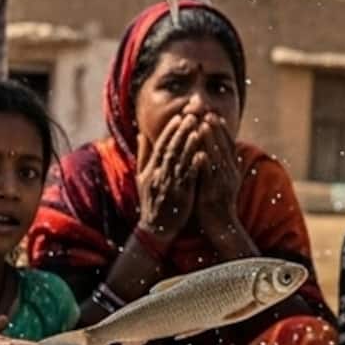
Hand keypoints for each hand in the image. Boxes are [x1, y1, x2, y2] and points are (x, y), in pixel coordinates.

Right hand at [136, 113, 198, 241]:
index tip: (179, 116)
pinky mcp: (181, 195)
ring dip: (188, 144)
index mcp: (151, 169)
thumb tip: (142, 134)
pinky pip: (188, 178)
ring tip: (197, 129)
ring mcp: (170, 185)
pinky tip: (202, 154)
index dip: (170, 130)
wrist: (155, 229)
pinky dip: (194, 165)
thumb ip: (144, 155)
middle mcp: (159, 175)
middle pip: (171, 149)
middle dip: (181, 132)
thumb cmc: (151, 200)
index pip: (161, 145)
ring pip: (179, 161)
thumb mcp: (142, 177)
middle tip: (191, 116)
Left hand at [189, 112, 242, 234]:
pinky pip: (208, 177)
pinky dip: (205, 165)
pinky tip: (198, 154)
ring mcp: (221, 184)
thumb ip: (219, 165)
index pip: (228, 145)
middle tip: (207, 113)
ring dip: (210, 141)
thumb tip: (217, 150)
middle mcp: (229, 174)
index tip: (214, 115)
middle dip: (215, 129)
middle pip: (223, 147)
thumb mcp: (222, 181)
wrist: (221, 227)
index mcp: (231, 170)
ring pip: (216, 158)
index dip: (221, 130)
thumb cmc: (216, 203)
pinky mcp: (212, 194)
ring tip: (203, 125)